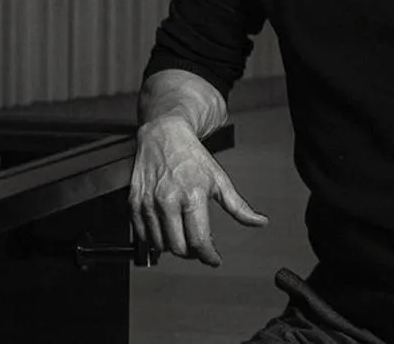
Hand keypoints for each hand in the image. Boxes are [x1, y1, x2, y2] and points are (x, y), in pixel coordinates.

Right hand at [129, 114, 267, 265]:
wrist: (163, 135)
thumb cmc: (191, 156)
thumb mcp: (219, 179)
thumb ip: (238, 206)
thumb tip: (259, 222)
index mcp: (192, 196)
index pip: (199, 240)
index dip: (209, 256)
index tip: (214, 259)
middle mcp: (168, 201)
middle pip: (179, 248)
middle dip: (192, 253)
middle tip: (199, 246)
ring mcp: (148, 203)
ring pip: (160, 245)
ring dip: (174, 247)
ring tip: (183, 235)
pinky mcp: (134, 203)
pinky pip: (143, 236)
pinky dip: (155, 240)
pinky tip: (166, 231)